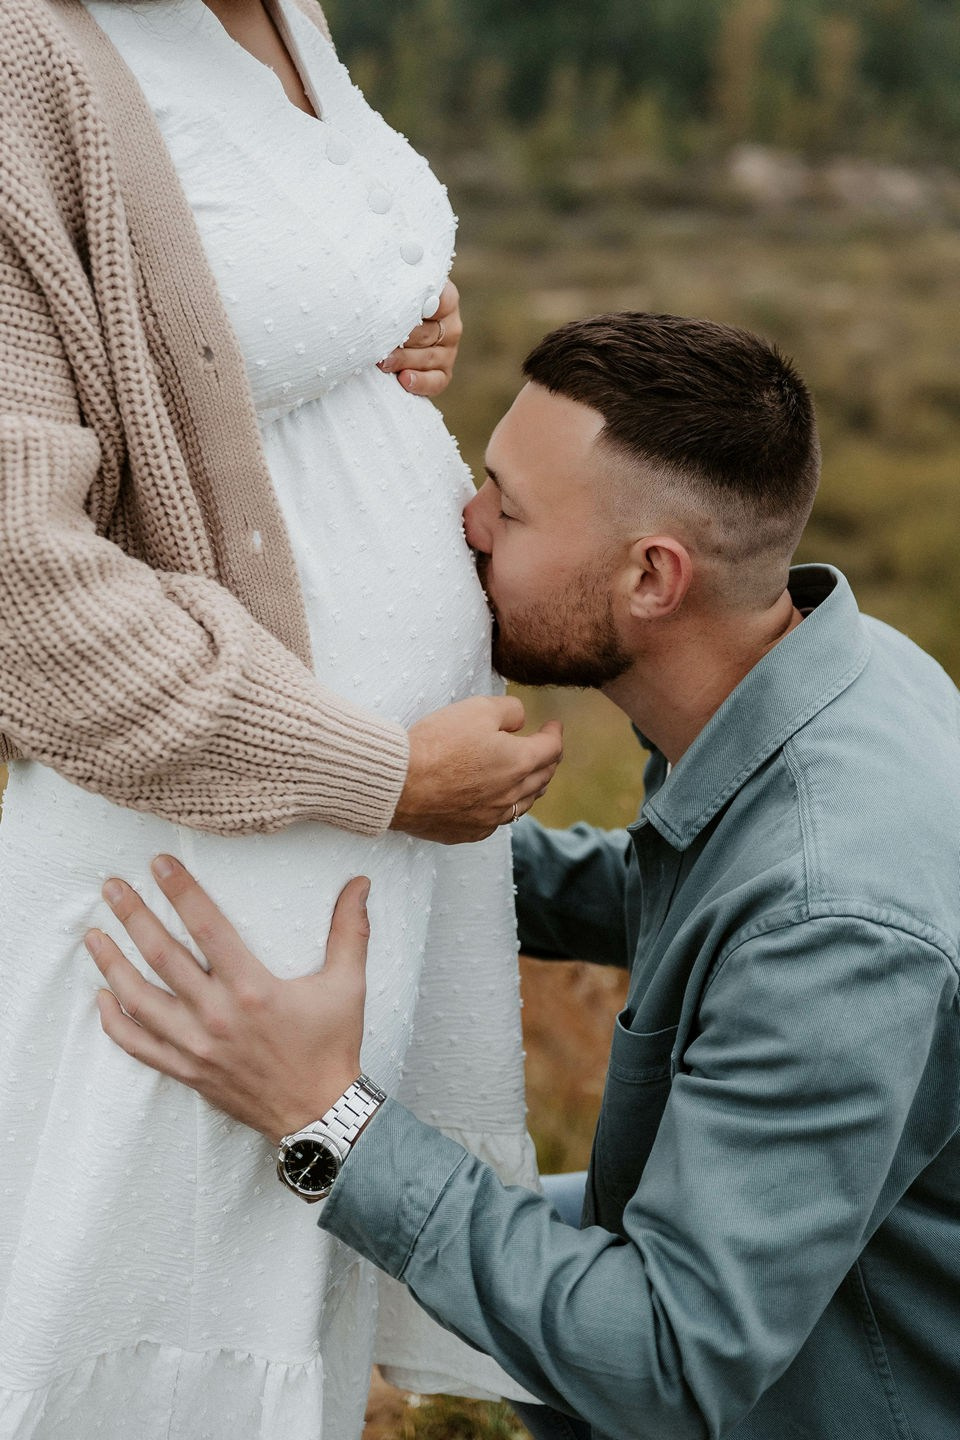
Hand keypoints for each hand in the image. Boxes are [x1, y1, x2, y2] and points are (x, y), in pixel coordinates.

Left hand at [86, 858, 369, 1144]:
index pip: (207, 927)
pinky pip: (139, 1045)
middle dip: (133, 916)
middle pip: (162, 956)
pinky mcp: (187, 1071)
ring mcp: (196, 1046)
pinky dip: (115, 1022)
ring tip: (94, 935)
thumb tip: (360, 883)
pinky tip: (104, 996)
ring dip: (112, 964)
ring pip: (139, 999)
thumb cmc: (332, 1046)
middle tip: (112, 887)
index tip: (159, 864)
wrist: (320, 1112)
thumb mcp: (348, 985)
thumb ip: (349, 930)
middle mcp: (217, 1015)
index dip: (181, 892)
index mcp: (253, 988)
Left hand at [377, 280, 462, 396]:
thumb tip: (386, 258)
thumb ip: (397, 277)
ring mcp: (449, 351)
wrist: (390, 322)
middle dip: (402, 338)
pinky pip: (436, 381)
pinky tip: (403, 380)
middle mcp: (451, 325)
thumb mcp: (395, 282)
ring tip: (381, 361)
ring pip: (429, 357)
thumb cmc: (390, 299)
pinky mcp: (443, 373)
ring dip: (403, 360)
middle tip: (377, 340)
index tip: (395, 306)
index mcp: (445, 298)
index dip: (416, 305)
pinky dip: (420, 382)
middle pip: (428, 333)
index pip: (439, 300)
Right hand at [390, 695, 562, 843]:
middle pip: (543, 778)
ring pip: (524, 803)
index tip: (552, 726)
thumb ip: (509, 711)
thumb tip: (520, 721)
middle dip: (547, 760)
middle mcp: (511, 795)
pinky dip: (504, 806)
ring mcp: (492, 817)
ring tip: (528, 775)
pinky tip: (496, 799)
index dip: (555, 734)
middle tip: (544, 749)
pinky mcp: (470, 831)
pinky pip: (497, 820)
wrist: (399, 784)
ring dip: (531, 786)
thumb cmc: (436, 744)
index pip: (552, 749)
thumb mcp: (477, 708)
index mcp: (518, 763)